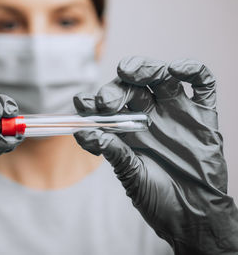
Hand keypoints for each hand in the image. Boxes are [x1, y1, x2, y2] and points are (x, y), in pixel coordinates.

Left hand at [73, 56, 237, 254]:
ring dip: (145, 68)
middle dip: (115, 88)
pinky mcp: (203, 115)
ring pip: (160, 77)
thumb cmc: (159, 197)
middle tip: (106, 101)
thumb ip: (115, 154)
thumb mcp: (132, 177)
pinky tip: (176, 69)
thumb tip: (87, 134)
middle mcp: (150, 116)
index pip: (108, 106)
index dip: (93, 102)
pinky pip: (201, 84)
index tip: (81, 103)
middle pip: (131, 87)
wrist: (196, 216)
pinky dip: (191, 70)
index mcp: (128, 129)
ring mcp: (176, 112)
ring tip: (130, 71)